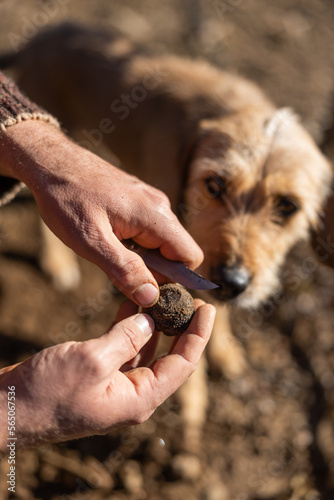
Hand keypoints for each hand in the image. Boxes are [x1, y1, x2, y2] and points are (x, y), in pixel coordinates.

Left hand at [0, 120, 203, 304]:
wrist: (50, 162)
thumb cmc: (66, 198)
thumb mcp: (91, 241)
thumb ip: (124, 270)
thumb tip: (152, 297)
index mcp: (155, 215)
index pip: (190, 256)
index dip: (174, 278)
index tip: (144, 285)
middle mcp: (159, 206)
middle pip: (176, 251)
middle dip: (154, 269)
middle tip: (117, 268)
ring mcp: (149, 201)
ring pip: (161, 242)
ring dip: (141, 256)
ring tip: (107, 248)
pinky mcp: (138, 201)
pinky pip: (148, 231)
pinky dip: (133, 243)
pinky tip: (107, 236)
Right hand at [0, 300, 215, 449]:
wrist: (9, 409)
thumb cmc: (48, 392)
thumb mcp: (93, 360)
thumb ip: (126, 338)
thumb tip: (150, 321)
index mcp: (140, 399)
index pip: (183, 365)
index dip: (198, 336)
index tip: (208, 309)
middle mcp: (133, 395)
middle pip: (168, 358)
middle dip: (180, 328)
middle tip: (189, 299)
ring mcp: (116, 387)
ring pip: (145, 351)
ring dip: (154, 325)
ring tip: (163, 297)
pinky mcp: (99, 378)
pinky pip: (124, 350)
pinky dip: (130, 328)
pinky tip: (133, 307)